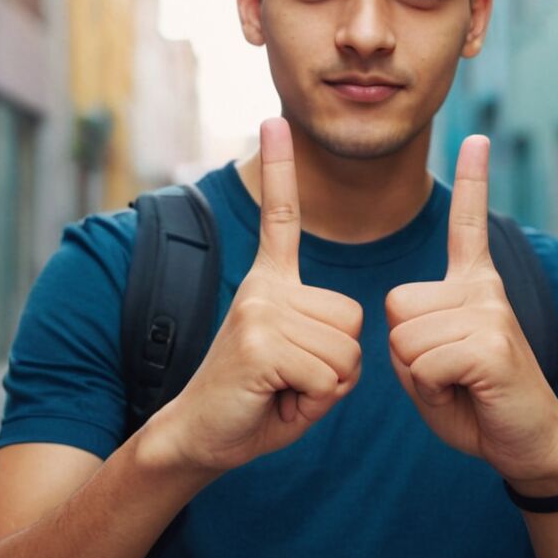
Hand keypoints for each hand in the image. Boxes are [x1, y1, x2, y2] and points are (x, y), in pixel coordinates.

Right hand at [153, 118, 362, 473]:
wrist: (203, 436)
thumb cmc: (259, 401)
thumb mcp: (300, 362)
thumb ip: (326, 339)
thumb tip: (350, 337)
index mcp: (271, 282)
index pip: (279, 217)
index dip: (279, 168)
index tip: (272, 121)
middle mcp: (264, 287)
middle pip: (355, 319)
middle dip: (339, 365)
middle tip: (294, 380)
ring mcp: (261, 311)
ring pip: (347, 353)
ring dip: (326, 386)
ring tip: (284, 390)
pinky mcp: (261, 343)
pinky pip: (330, 378)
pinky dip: (313, 403)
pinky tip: (276, 399)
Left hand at [385, 136, 557, 494]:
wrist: (529, 446)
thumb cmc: (476, 405)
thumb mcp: (430, 367)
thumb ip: (410, 335)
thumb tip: (403, 316)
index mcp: (474, 287)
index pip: (468, 226)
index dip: (473, 182)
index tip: (478, 136)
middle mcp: (484, 290)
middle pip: (396, 305)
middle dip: (404, 351)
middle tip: (447, 374)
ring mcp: (489, 313)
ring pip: (404, 336)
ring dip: (418, 375)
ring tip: (459, 385)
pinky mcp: (489, 343)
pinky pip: (422, 362)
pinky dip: (431, 389)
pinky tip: (467, 394)